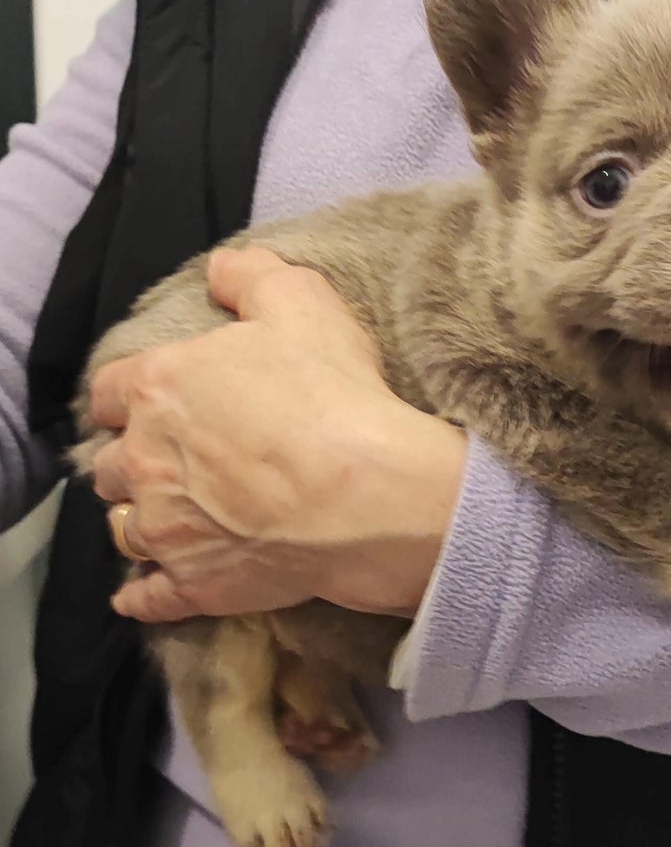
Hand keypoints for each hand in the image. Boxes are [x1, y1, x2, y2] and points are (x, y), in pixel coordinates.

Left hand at [89, 246, 467, 623]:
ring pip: (125, 527)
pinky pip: (147, 596)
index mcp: (160, 388)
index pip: (111, 389)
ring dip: (141, 518)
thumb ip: (251, 275)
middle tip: (172, 456)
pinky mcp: (193, 584)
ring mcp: (165, 530)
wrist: (363, 492)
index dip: (128, 392)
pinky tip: (144, 591)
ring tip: (170, 516)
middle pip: (113, 463)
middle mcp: (145, 461)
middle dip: (135, 457)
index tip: (147, 398)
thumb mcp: (300, 301)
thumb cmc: (330, 392)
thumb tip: (221, 269)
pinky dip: (143, 593)